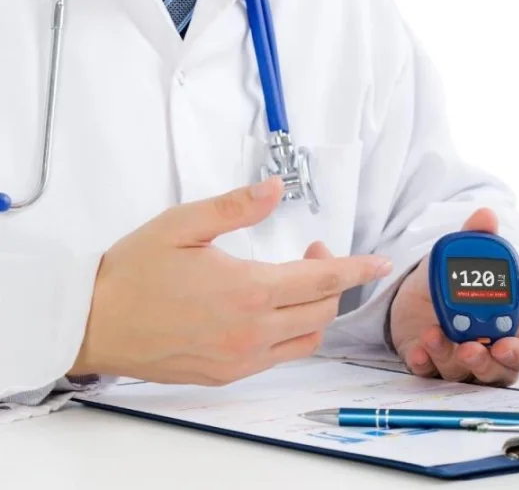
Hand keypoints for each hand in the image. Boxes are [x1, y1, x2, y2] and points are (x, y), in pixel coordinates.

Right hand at [69, 177, 392, 384]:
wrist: (92, 324)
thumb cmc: (133, 272)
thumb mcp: (182, 224)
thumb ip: (236, 207)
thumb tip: (274, 188)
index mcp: (248, 291)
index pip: (323, 280)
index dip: (357, 268)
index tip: (380, 263)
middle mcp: (252, 331)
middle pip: (323, 310)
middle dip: (332, 280)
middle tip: (311, 252)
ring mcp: (242, 358)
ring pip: (307, 338)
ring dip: (316, 310)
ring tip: (295, 283)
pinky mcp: (228, 374)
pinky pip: (281, 357)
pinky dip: (292, 333)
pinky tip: (274, 312)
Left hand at [389, 208, 518, 386]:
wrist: (417, 290)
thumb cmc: (454, 280)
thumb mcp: (463, 257)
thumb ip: (477, 239)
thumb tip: (485, 216)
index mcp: (511, 325)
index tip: (504, 346)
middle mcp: (490, 349)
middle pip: (499, 373)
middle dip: (484, 364)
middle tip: (468, 348)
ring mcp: (462, 362)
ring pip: (464, 376)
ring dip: (449, 358)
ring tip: (433, 334)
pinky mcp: (433, 366)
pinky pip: (431, 376)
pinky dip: (425, 365)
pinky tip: (418, 351)